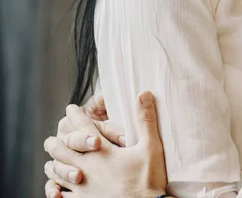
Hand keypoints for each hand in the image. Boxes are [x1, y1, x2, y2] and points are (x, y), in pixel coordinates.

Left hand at [44, 91, 167, 197]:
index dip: (77, 116)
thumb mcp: (151, 146)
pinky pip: (62, 196)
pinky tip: (54, 190)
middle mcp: (87, 168)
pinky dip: (56, 191)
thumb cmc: (149, 179)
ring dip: (54, 165)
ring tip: (51, 162)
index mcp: (102, 152)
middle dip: (57, 141)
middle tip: (53, 137)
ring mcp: (82, 188)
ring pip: (58, 173)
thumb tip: (143, 94)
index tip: (71, 109)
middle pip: (63, 150)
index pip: (84, 128)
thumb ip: (145, 120)